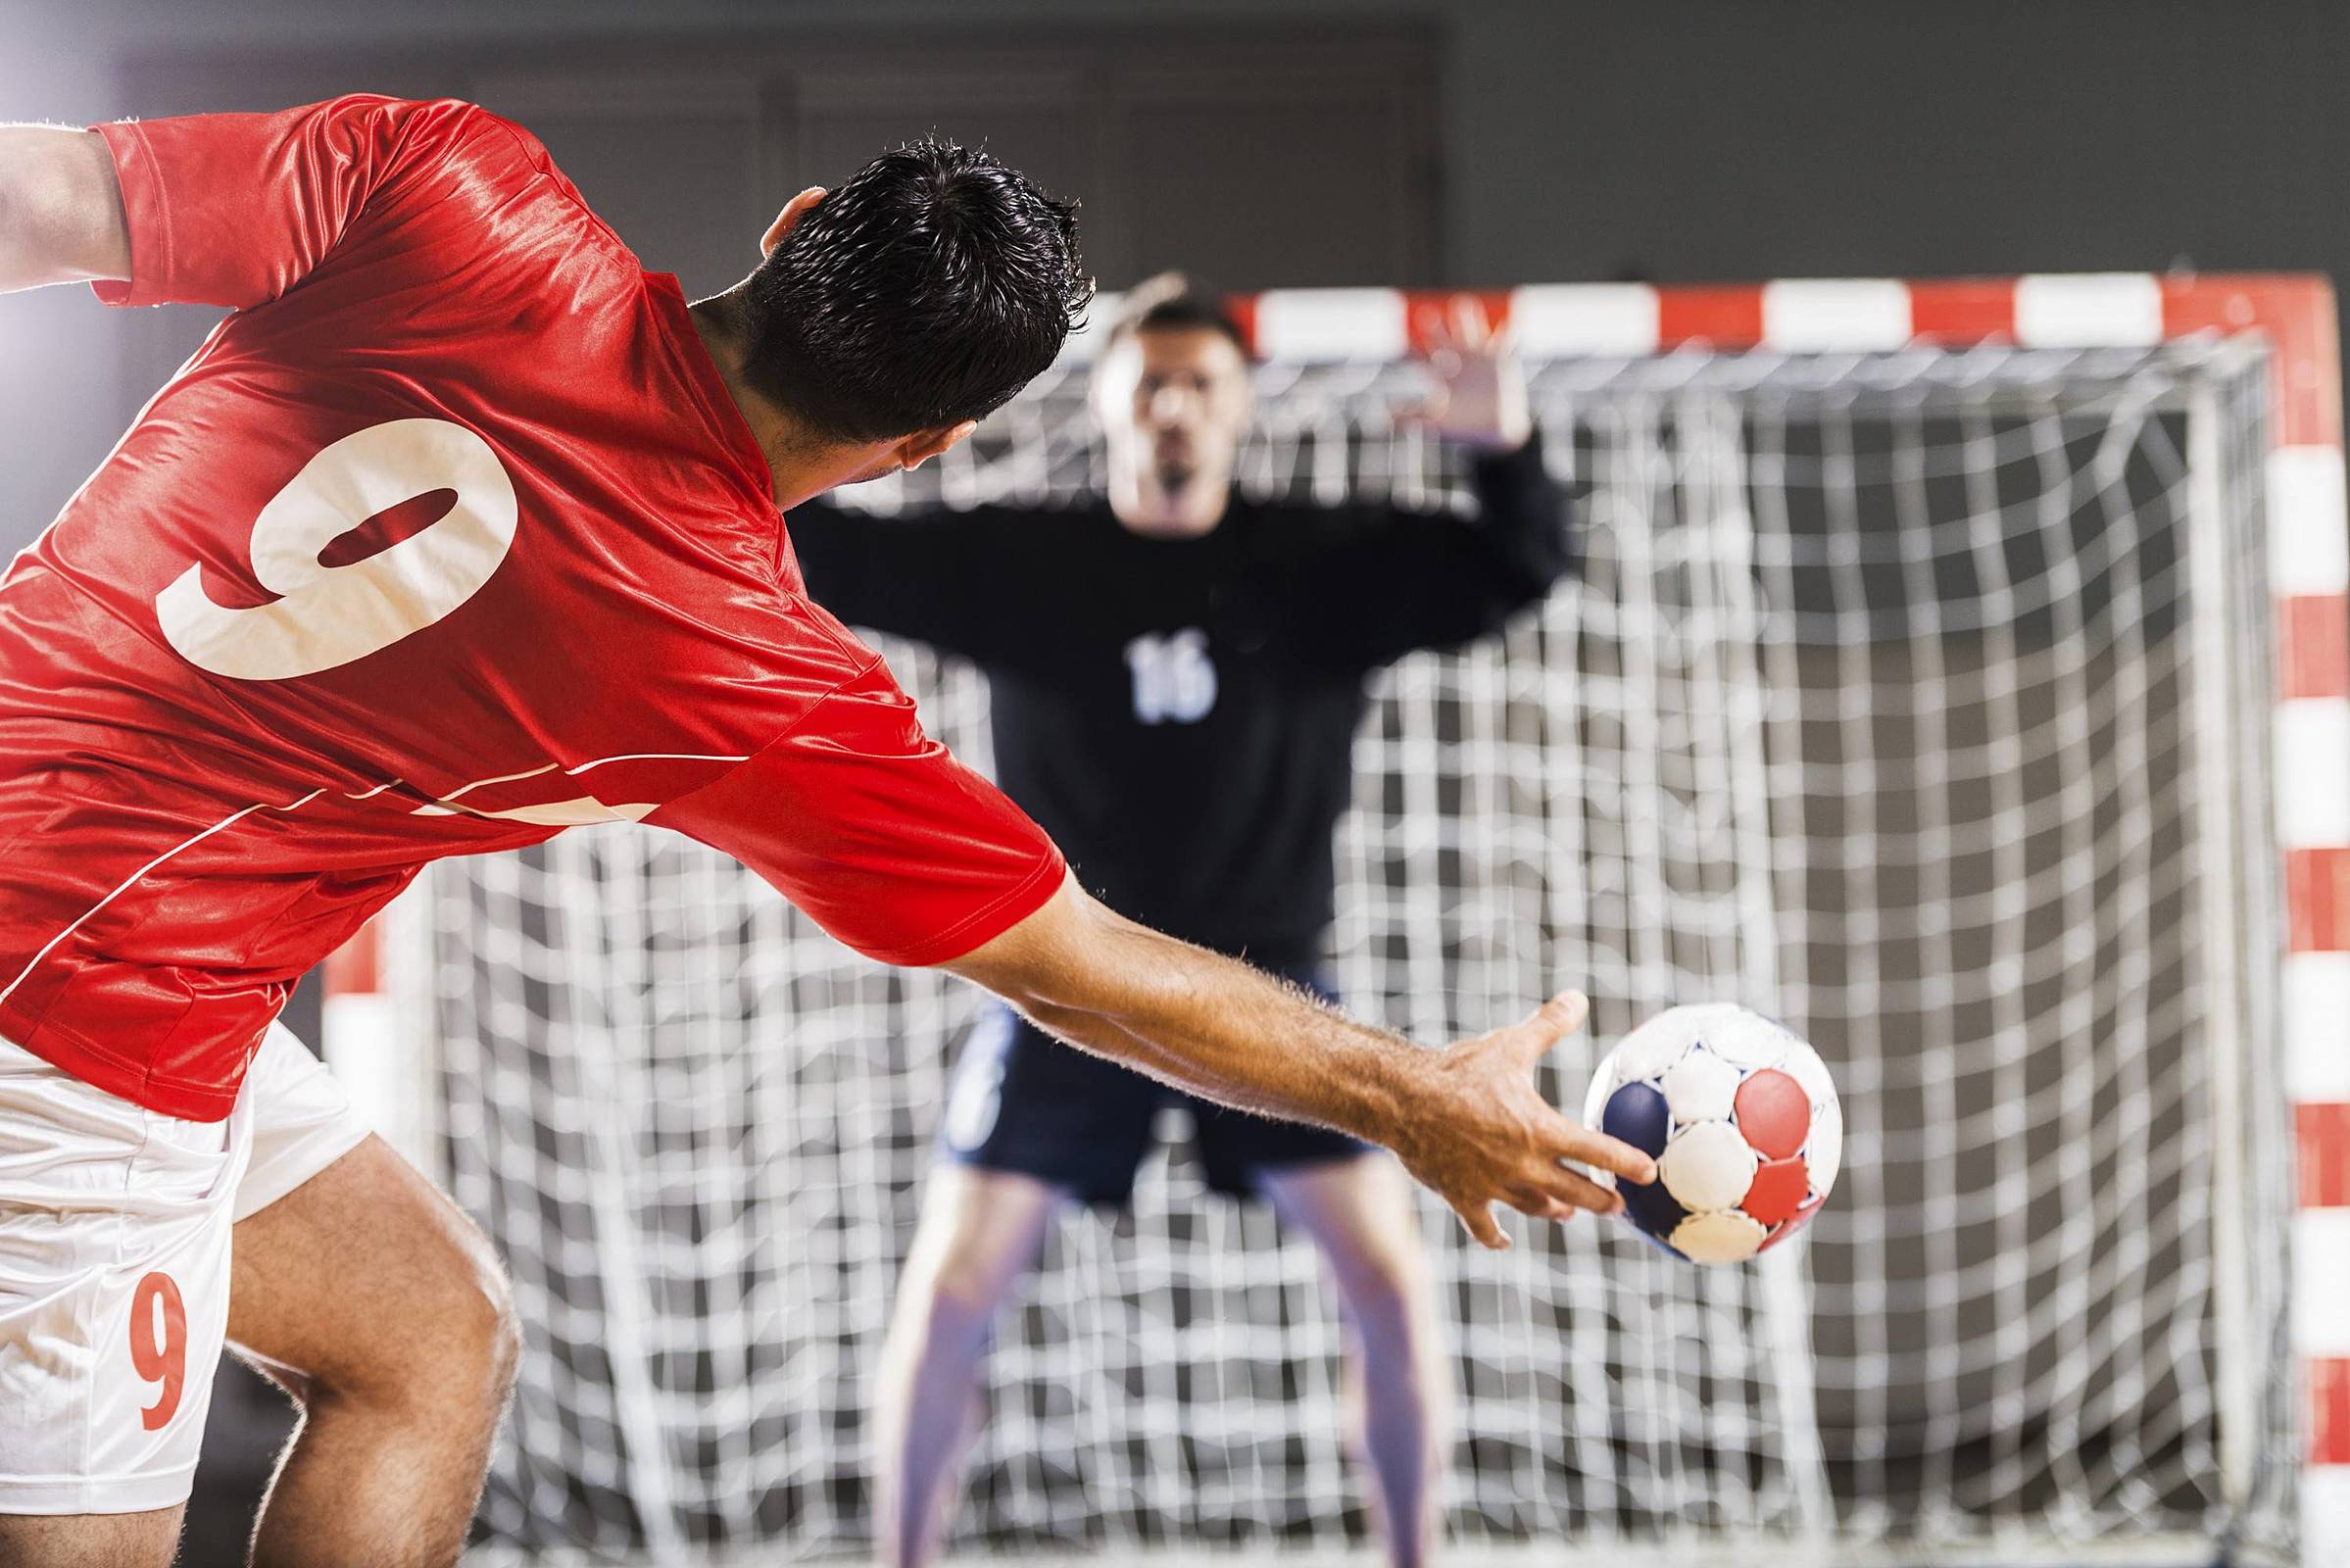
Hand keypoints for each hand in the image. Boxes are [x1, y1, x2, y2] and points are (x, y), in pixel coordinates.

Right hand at [1387, 991, 1657, 1248]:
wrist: (1403, 1099)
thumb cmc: (1459, 1071)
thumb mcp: (1509, 1045)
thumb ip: (1548, 1025)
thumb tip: (1577, 997)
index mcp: (1540, 1129)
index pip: (1597, 1151)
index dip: (1627, 1162)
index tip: (1648, 1173)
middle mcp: (1523, 1164)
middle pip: (1575, 1191)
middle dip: (1601, 1199)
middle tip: (1618, 1206)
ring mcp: (1493, 1185)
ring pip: (1536, 1208)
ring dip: (1556, 1212)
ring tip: (1567, 1213)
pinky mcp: (1463, 1197)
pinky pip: (1484, 1226)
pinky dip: (1496, 1236)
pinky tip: (1504, 1241)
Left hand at [1401, 296, 1530, 451]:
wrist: (1495, 427)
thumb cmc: (1466, 423)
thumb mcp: (1437, 419)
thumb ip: (1412, 415)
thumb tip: (1385, 416)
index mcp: (1445, 373)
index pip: (1425, 356)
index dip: (1414, 348)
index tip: (1405, 342)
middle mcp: (1461, 360)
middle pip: (1446, 338)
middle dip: (1438, 328)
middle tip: (1426, 315)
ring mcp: (1482, 358)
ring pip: (1474, 332)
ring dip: (1469, 320)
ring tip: (1464, 305)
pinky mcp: (1502, 361)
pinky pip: (1507, 343)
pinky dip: (1510, 334)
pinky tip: (1509, 323)